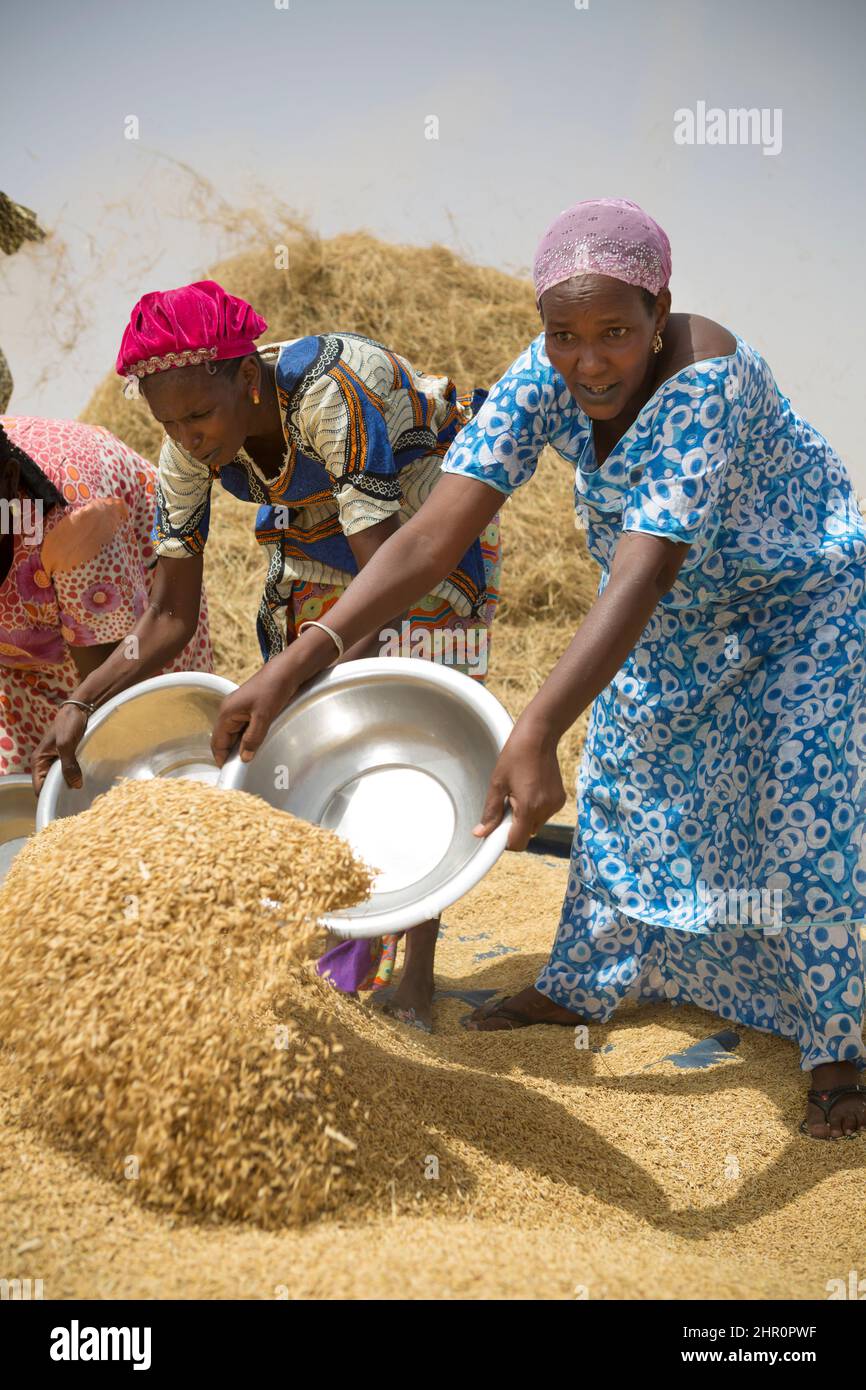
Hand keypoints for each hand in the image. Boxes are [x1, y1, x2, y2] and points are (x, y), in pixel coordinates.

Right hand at [31, 704, 88, 794]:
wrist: (80, 708)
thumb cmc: (69, 723)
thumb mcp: (67, 744)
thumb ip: (69, 765)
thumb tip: (75, 786)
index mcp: (38, 761)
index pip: (39, 787)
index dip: (49, 797)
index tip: (63, 806)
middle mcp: (45, 763)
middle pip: (50, 785)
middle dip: (61, 793)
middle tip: (77, 802)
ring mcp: (56, 760)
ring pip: (60, 779)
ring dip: (70, 785)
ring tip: (83, 795)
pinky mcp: (67, 757)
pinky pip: (69, 772)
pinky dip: (76, 777)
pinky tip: (86, 782)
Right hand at [211, 656, 300, 767]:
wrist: (286, 671)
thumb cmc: (273, 689)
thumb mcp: (264, 717)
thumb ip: (252, 739)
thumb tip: (244, 758)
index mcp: (226, 713)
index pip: (217, 742)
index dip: (221, 758)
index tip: (228, 772)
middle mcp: (228, 711)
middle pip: (224, 739)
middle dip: (231, 753)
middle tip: (242, 768)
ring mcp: (237, 709)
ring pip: (234, 734)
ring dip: (240, 745)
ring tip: (250, 758)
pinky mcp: (247, 708)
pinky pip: (242, 727)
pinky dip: (247, 737)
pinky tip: (256, 744)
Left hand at [473, 722, 565, 851]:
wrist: (539, 737)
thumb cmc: (515, 756)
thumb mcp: (497, 784)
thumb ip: (490, 812)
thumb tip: (480, 834)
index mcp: (528, 808)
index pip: (518, 842)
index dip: (505, 840)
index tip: (497, 829)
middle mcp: (545, 810)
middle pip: (527, 834)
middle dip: (515, 825)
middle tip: (507, 802)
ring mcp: (555, 805)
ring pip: (536, 824)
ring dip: (526, 816)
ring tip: (520, 792)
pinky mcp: (561, 799)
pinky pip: (545, 814)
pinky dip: (536, 808)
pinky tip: (531, 789)